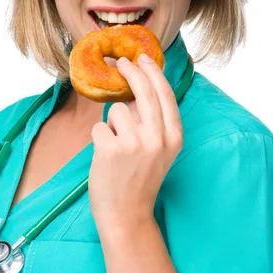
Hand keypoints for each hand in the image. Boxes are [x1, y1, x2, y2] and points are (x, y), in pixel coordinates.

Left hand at [88, 53, 182, 229]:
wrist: (127, 214)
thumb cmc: (140, 179)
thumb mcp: (160, 151)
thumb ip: (153, 122)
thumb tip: (136, 87)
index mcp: (174, 137)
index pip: (165, 94)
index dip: (152, 72)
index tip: (141, 58)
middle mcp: (158, 138)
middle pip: (143, 90)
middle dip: (130, 70)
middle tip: (119, 62)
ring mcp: (135, 143)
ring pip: (116, 110)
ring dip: (111, 124)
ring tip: (116, 148)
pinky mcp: (111, 149)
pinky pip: (99, 127)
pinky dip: (99, 138)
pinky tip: (106, 157)